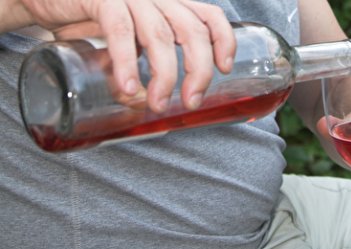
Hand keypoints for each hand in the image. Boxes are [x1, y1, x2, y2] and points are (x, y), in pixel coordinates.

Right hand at [18, 0, 235, 111]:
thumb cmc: (90, 19)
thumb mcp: (125, 38)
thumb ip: (138, 62)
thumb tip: (144, 102)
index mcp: (168, 3)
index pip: (209, 15)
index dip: (224, 40)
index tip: (225, 68)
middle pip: (192, 31)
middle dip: (199, 70)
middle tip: (191, 100)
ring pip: (161, 35)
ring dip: (165, 74)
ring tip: (158, 103)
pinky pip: (120, 31)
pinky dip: (126, 63)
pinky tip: (128, 87)